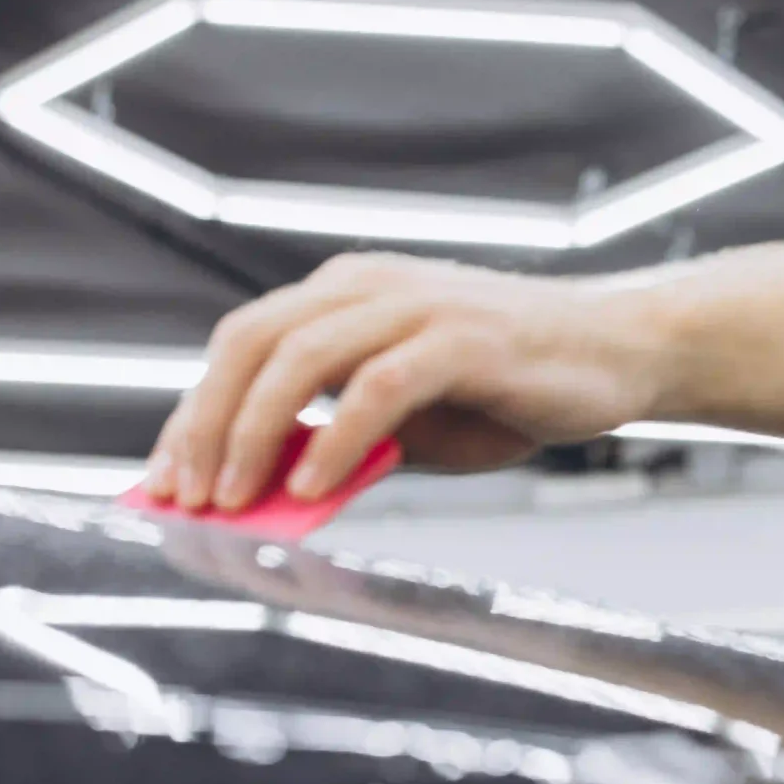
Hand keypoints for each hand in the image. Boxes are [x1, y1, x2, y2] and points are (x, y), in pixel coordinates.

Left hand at [142, 253, 664, 510]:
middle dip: (204, 423)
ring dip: (252, 432)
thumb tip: (270, 491)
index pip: (243, 342)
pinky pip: (376, 386)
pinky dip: (335, 437)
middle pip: (252, 342)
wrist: (621, 352)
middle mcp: (370, 285)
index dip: (193, 410)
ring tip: (234, 499)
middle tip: (187, 497)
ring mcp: (417, 305)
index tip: (163, 480)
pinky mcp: (462, 337)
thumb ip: (347, 441)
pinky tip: (315, 487)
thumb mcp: (414, 422)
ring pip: (300, 356)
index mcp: (348, 292)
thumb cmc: (511, 389)